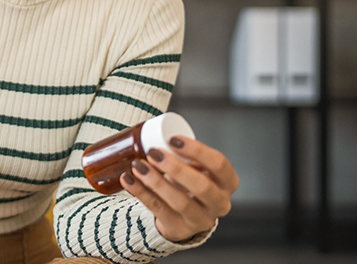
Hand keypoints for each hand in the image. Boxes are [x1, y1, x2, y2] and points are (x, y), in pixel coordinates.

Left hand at [119, 136, 237, 242]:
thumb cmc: (187, 181)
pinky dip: (141, 193)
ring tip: (137, 166)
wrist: (181, 214)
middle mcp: (219, 203)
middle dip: (176, 168)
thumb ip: (184, 152)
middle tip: (153, 153)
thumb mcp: (194, 167)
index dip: (197, 150)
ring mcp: (201, 219)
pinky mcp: (179, 229)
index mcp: (228, 182)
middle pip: (202, 186)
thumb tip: (155, 128)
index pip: (219, 164)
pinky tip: (128, 180)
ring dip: (156, 182)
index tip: (173, 139)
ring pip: (180, 202)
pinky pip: (159, 211)